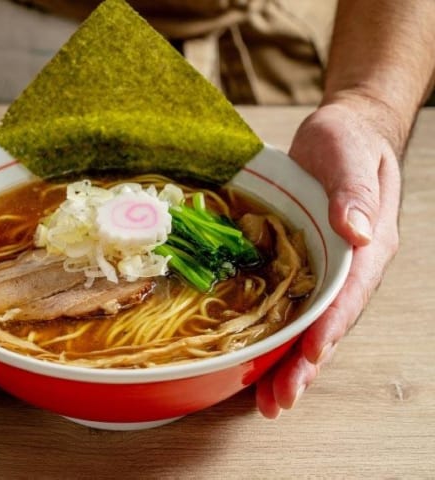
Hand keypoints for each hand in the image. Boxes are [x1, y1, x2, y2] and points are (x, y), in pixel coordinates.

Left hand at [255, 97, 402, 417]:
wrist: (342, 132)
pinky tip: (257, 358)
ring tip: (267, 400)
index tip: (310, 356)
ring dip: (288, 362)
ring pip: (307, 323)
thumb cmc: (349, 142)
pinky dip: (275, 334)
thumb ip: (354, 193)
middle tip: (279, 401)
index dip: (329, 328)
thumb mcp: (350, 158)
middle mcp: (348, 266)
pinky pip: (289, 305)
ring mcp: (325, 269)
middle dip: (304, 364)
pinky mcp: (301, 264)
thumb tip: (355, 231)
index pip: (349, 295)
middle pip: (327, 324)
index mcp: (367, 247)